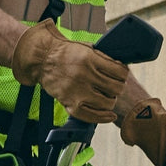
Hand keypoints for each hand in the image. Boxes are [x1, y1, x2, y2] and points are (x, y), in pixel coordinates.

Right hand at [10, 20, 126, 122]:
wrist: (42, 59)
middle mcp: (85, 75)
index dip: (123, 74)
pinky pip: (92, 116)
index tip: (121, 75)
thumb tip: (122, 67)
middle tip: (114, 86)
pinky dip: (103, 117)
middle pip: (116, 88)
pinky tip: (110, 115)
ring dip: (111, 100)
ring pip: (108, 103)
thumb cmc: (66, 53)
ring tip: (107, 96)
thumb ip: (104, 57)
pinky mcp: (70, 103)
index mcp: (90, 59)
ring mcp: (78, 91)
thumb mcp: (86, 47)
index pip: (120, 72)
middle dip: (118, 87)